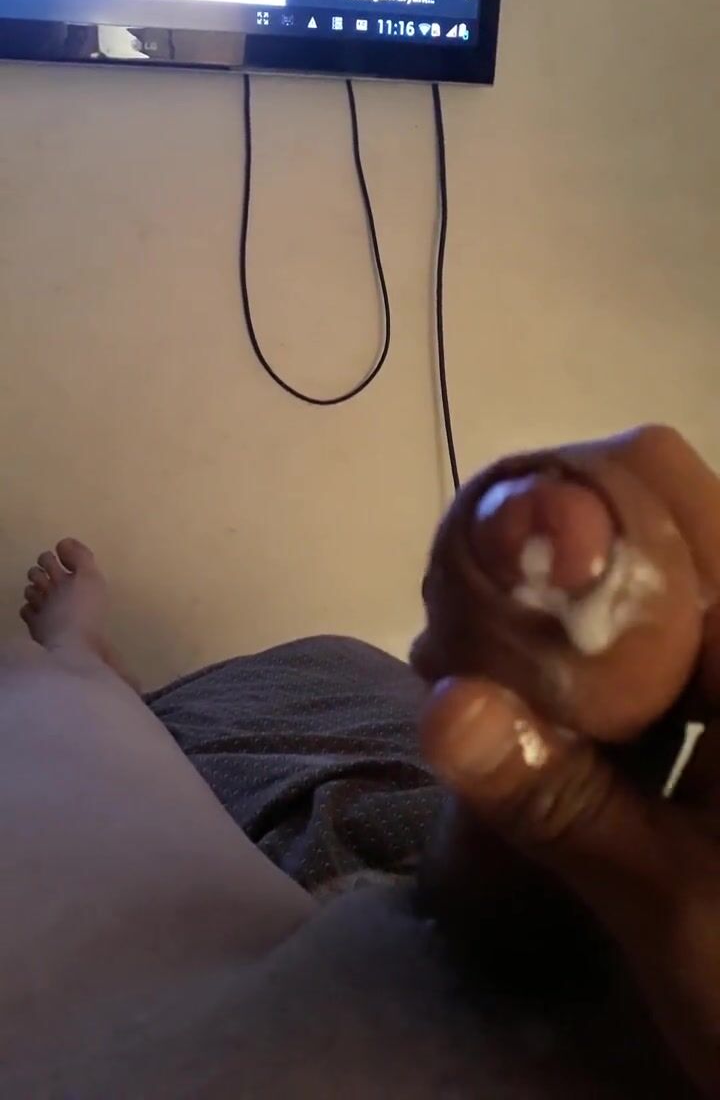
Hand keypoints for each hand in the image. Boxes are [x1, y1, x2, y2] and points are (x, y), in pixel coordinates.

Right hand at [412, 425, 719, 1096]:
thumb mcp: (670, 903)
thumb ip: (556, 800)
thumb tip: (437, 708)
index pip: (671, 486)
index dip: (573, 490)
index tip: (485, 559)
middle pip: (651, 534)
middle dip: (549, 566)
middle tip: (461, 637)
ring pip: (649, 596)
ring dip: (561, 624)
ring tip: (476, 677)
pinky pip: (659, 662)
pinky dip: (594, 676)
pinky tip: (532, 723)